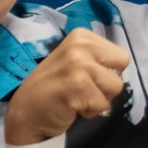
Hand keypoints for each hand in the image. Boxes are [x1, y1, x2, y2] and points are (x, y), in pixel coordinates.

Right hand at [6, 30, 131, 144]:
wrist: (26, 112)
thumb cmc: (54, 87)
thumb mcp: (74, 61)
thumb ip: (97, 59)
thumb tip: (122, 68)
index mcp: (81, 36)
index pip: (119, 56)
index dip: (106, 72)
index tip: (85, 77)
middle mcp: (80, 44)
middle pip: (122, 67)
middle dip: (106, 84)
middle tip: (83, 88)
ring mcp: (77, 63)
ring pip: (115, 87)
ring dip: (99, 99)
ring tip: (77, 97)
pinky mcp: (76, 85)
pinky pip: (103, 104)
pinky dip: (90, 112)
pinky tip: (71, 106)